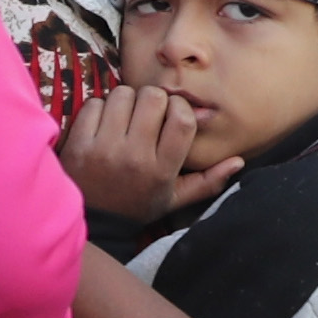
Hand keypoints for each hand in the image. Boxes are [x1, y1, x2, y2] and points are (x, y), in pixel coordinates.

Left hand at [61, 86, 237, 227]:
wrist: (91, 223)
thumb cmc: (136, 206)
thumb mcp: (174, 199)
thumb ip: (208, 182)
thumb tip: (239, 162)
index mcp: (162, 169)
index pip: (182, 119)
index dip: (179, 108)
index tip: (171, 115)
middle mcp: (135, 157)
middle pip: (153, 98)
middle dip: (152, 99)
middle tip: (146, 113)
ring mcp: (105, 149)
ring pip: (122, 95)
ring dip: (125, 101)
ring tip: (124, 118)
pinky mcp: (79, 144)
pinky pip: (94, 103)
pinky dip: (100, 109)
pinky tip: (102, 124)